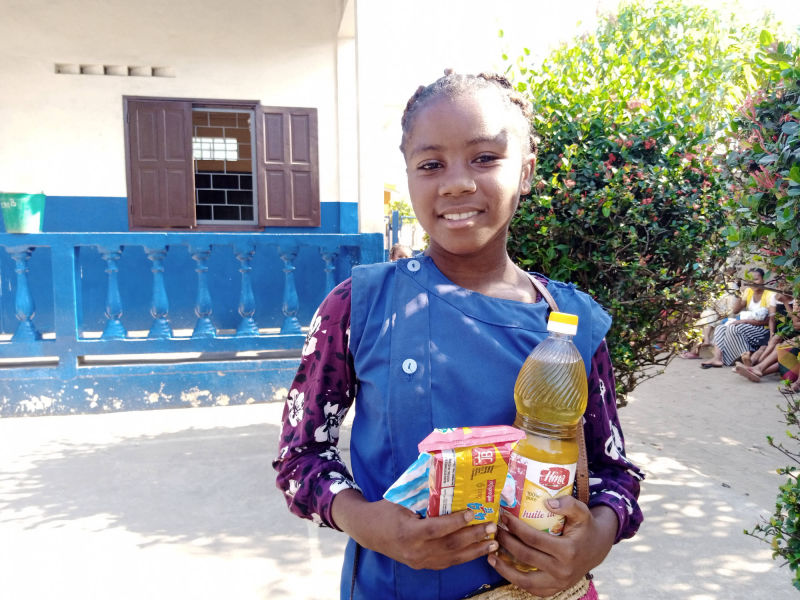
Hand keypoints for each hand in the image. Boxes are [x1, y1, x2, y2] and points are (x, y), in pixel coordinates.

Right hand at [332, 489, 497, 569]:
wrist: (369, 532)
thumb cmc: (385, 510)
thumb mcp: (400, 499)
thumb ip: (422, 493)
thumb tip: (445, 475)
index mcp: (408, 532)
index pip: (436, 529)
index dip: (456, 522)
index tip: (473, 513)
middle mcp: (415, 551)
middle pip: (449, 546)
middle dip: (473, 537)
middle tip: (492, 527)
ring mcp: (419, 561)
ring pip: (452, 558)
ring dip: (475, 550)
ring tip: (493, 543)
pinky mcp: (423, 565)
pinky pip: (448, 563)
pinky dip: (465, 557)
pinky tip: (478, 550)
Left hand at [489, 498, 617, 595]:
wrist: (597, 548)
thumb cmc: (585, 527)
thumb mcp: (582, 512)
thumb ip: (568, 504)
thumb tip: (547, 502)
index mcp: (567, 551)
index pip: (533, 539)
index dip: (516, 528)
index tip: (504, 517)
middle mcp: (562, 570)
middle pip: (526, 557)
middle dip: (506, 543)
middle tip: (495, 531)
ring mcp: (558, 583)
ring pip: (525, 580)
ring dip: (504, 568)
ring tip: (490, 556)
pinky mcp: (555, 589)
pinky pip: (531, 589)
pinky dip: (515, 580)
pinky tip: (504, 569)